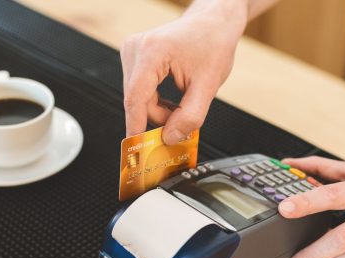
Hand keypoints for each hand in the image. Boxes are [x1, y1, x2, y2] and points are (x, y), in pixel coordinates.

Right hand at [121, 0, 246, 143]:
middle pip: (136, 100)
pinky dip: (154, 101)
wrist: (213, 22)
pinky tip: (170, 98)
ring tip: (179, 104)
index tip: (136, 149)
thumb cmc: (212, 43)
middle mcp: (136, 49)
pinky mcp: (133, 56)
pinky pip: (138, 90)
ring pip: (136, 98)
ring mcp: (132, 51)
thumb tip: (170, 138)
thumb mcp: (208, 85)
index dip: (136, 127)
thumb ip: (190, 116)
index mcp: (152, 52)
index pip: (136, 98)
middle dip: (157, 117)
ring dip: (157, 109)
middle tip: (180, 122)